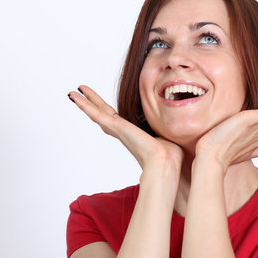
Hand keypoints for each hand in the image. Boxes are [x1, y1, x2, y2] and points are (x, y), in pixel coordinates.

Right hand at [68, 85, 183, 172]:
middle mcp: (123, 133)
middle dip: (92, 105)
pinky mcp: (117, 128)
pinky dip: (86, 106)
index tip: (100, 109)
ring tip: (73, 93)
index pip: (116, 122)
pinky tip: (76, 97)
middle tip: (80, 95)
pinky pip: (97, 114)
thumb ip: (168, 134)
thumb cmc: (171, 156)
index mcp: (133, 136)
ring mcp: (118, 131)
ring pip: (97, 114)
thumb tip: (185, 135)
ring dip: (85, 103)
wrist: (166, 163)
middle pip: (103, 115)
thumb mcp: (169, 138)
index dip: (106, 114)